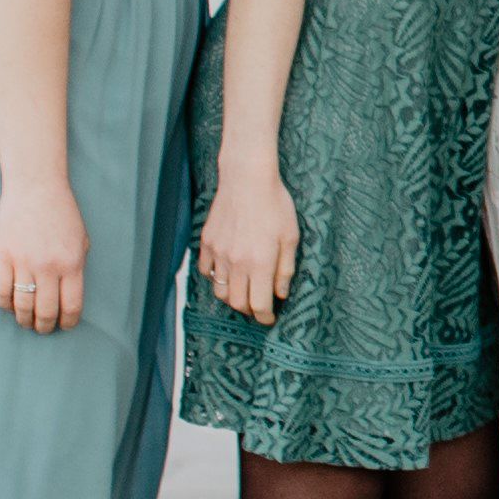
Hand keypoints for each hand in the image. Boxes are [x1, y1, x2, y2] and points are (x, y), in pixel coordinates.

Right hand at [0, 174, 86, 335]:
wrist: (36, 187)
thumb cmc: (62, 212)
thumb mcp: (81, 239)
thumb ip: (77, 267)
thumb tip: (69, 295)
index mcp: (72, 264)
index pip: (71, 306)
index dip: (68, 321)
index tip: (65, 326)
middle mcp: (48, 267)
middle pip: (46, 311)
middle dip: (45, 326)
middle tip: (43, 329)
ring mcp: (24, 263)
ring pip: (22, 305)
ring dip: (25, 319)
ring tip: (26, 322)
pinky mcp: (3, 257)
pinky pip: (2, 291)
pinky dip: (5, 304)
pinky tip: (10, 306)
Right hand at [197, 167, 297, 324]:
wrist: (247, 179)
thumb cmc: (275, 204)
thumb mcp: (291, 237)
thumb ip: (285, 269)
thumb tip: (281, 294)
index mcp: (260, 263)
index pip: (259, 304)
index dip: (265, 317)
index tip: (270, 319)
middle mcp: (237, 262)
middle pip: (237, 303)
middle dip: (249, 310)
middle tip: (259, 306)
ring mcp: (219, 253)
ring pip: (220, 291)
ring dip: (232, 297)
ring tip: (244, 292)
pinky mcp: (207, 243)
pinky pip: (207, 271)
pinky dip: (216, 278)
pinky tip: (228, 272)